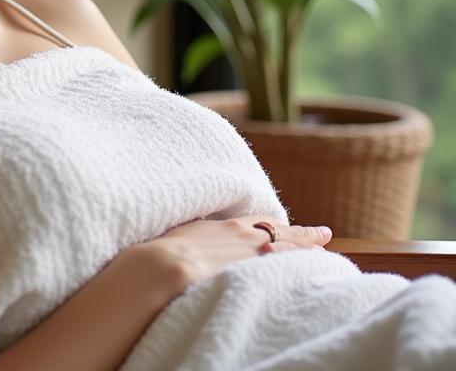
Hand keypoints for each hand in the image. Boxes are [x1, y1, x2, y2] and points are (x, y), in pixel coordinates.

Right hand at [138, 216, 332, 290]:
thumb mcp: (186, 231)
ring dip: (309, 250)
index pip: (262, 221)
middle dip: (304, 234)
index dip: (278, 223)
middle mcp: (248, 237)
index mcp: (230, 225)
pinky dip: (304, 267)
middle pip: (283, 232)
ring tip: (326, 253)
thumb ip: (200, 231)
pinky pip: (290, 268)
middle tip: (324, 233)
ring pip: (291, 249)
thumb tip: (197, 230)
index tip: (289, 225)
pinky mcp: (260, 274)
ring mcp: (256, 255)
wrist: (170, 266)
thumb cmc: (170, 249)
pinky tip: (317, 271)